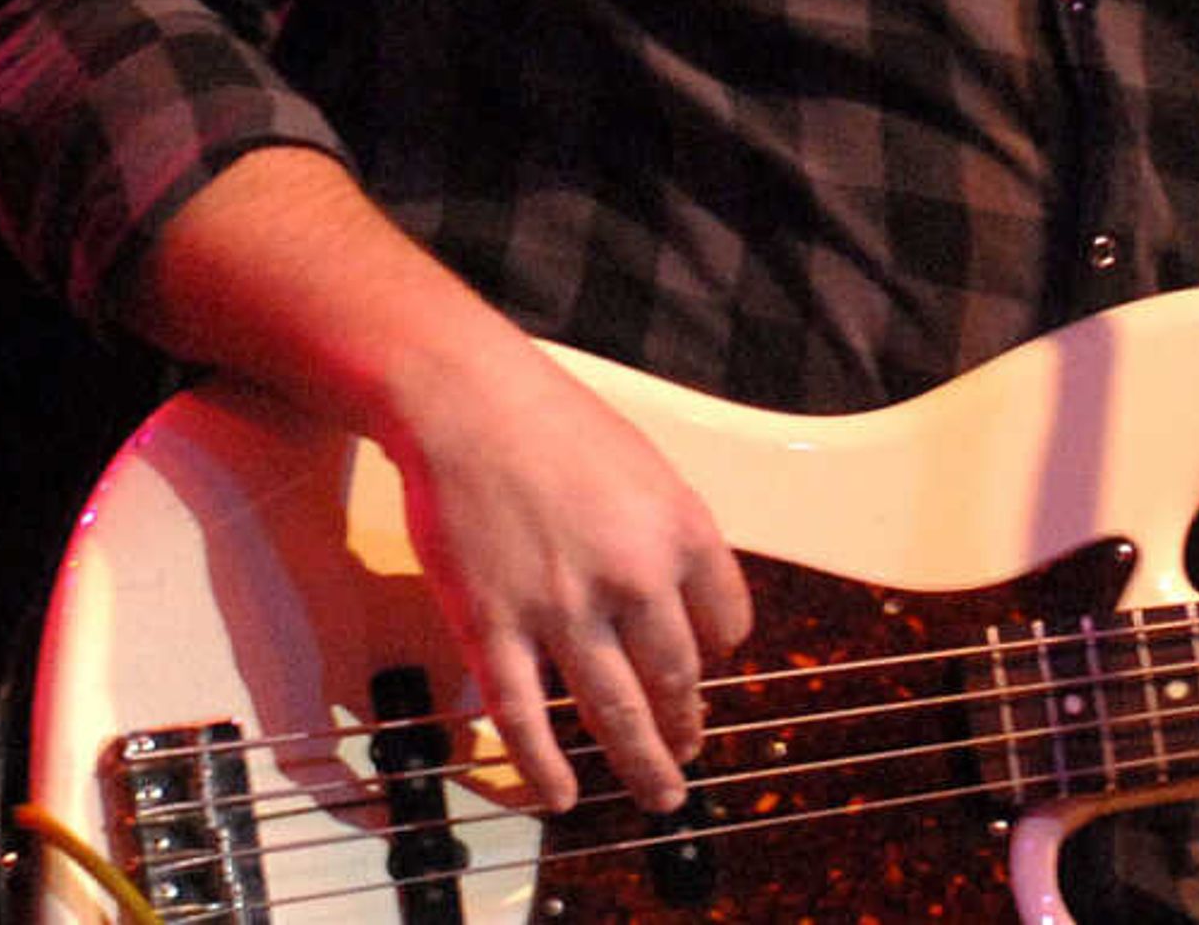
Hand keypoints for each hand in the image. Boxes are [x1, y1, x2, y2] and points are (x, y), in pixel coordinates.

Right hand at [389, 345, 757, 815]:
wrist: (470, 404)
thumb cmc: (558, 426)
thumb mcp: (648, 470)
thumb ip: (671, 537)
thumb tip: (686, 605)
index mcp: (684, 531)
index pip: (728, 622)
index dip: (720, 655)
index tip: (706, 671)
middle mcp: (635, 576)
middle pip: (678, 678)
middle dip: (687, 726)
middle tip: (689, 756)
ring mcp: (563, 608)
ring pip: (614, 710)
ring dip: (642, 762)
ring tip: (659, 795)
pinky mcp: (495, 627)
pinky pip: (525, 717)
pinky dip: (546, 766)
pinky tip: (563, 796)